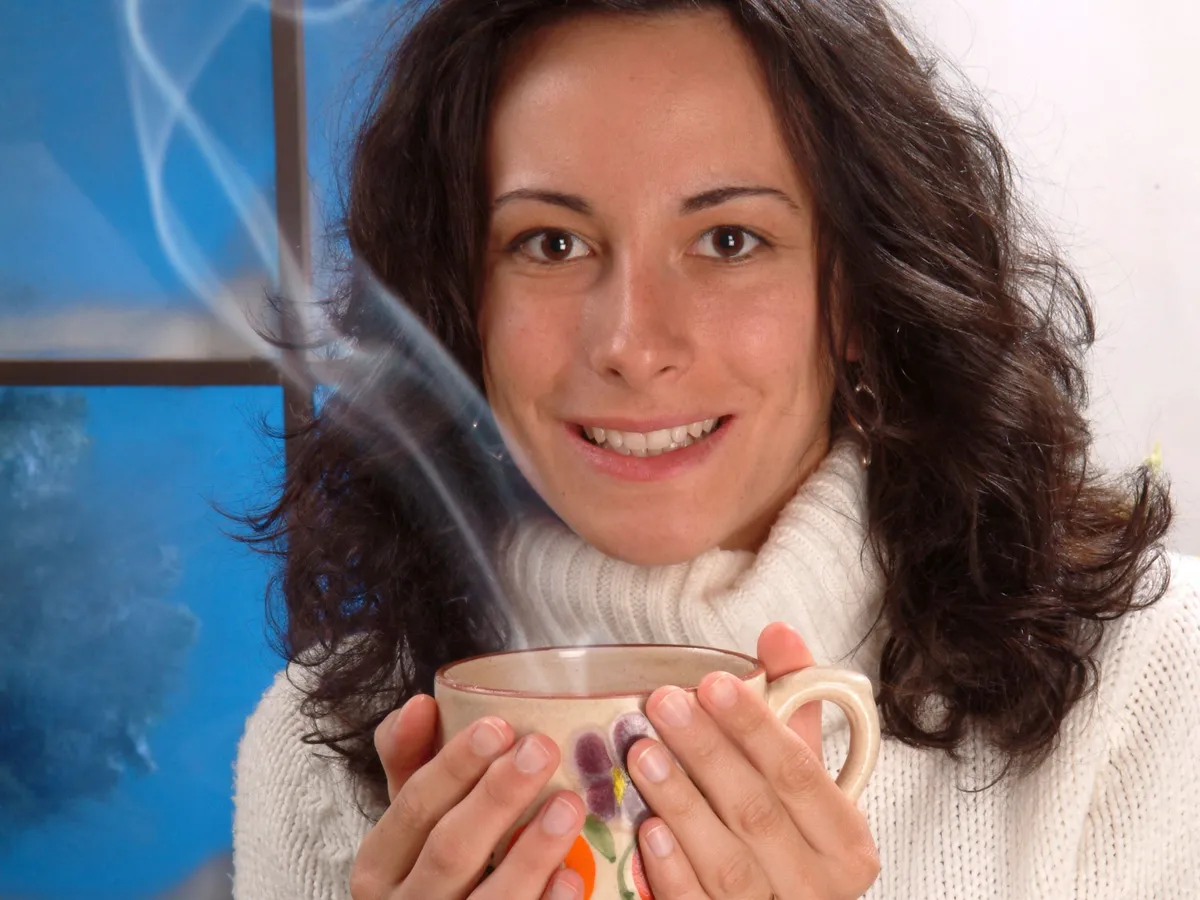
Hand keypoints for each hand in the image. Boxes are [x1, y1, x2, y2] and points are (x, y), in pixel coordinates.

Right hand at [350, 695, 586, 899]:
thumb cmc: (431, 862)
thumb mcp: (411, 816)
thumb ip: (409, 759)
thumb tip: (420, 705)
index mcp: (379, 866)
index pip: (412, 807)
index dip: (453, 766)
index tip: (498, 726)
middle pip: (450, 851)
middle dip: (496, 798)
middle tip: (540, 750)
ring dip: (531, 853)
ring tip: (569, 804)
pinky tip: (573, 875)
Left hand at [626, 623, 879, 898]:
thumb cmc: (790, 838)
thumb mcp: (802, 776)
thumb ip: (792, 707)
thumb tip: (778, 635)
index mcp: (846, 842)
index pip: (801, 773)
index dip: (757, 726)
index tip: (714, 683)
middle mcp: (818, 887)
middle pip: (758, 812)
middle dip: (707, 752)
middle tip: (663, 704)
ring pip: (725, 862)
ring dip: (681, 801)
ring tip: (643, 751)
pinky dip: (671, 870)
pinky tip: (647, 828)